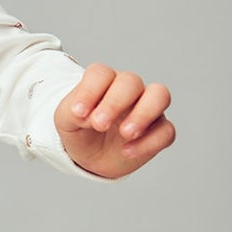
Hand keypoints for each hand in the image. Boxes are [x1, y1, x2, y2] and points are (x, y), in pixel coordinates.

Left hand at [54, 63, 174, 178]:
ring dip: (144, 113)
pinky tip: (127, 152)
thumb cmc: (81, 130)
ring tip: (126, 133)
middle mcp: (129, 89)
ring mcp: (148, 107)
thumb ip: (72, 112)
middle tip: (99, 124)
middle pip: (131, 81)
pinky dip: (149, 142)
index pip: (101, 74)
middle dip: (115, 103)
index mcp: (104, 81)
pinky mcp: (159, 130)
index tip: (78, 113)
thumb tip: (84, 113)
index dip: (90, 90)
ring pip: (160, 95)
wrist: (92, 157)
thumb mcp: (66, 122)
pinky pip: (166, 130)